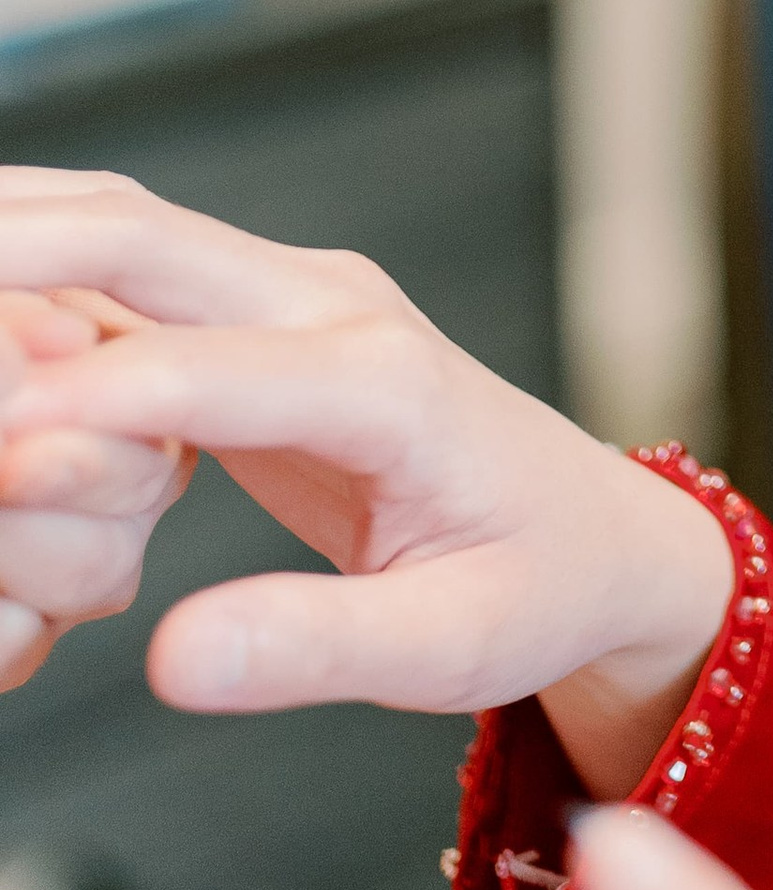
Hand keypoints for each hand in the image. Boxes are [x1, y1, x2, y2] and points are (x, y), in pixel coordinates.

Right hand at [0, 169, 734, 787]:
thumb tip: (175, 661)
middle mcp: (338, 309)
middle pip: (143, 241)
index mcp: (389, 386)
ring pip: (125, 228)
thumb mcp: (452, 650)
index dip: (83, 397)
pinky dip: (37, 263)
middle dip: (11, 251)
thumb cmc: (536, 588)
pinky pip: (130, 265)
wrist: (596, 531)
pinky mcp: (261, 311)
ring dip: (15, 236)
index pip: (206, 370)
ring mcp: (297, 295)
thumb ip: (317, 650)